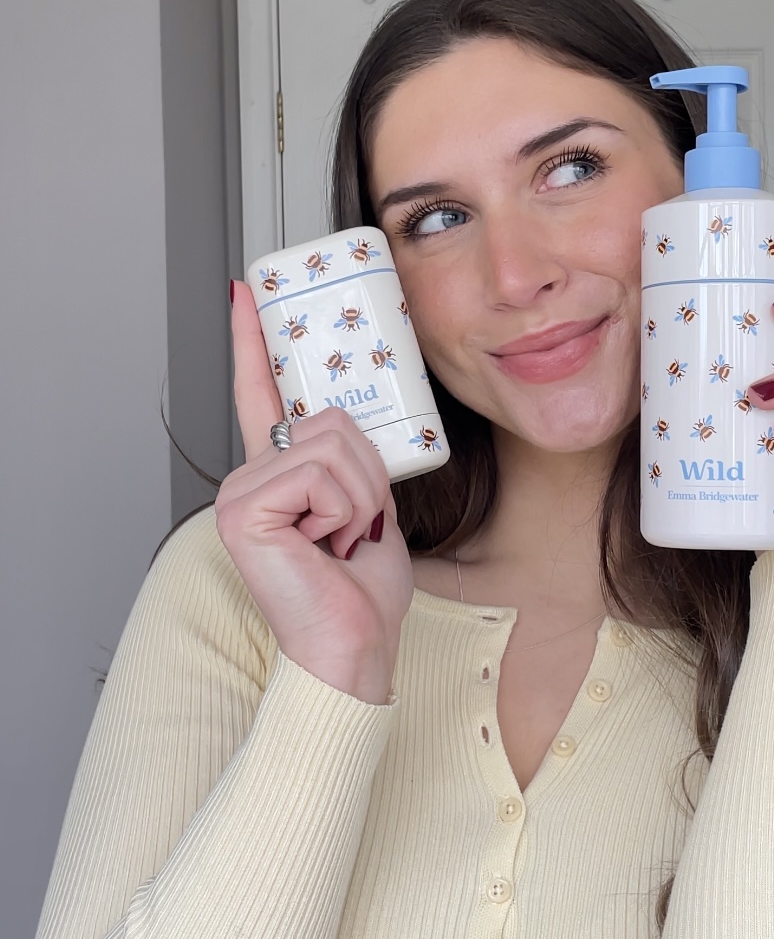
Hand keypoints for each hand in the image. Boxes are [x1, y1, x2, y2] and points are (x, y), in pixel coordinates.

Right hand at [215, 281, 413, 698]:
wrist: (351, 646)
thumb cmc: (359, 593)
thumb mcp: (369, 508)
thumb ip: (354, 461)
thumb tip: (350, 426)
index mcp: (277, 475)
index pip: (261, 394)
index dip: (253, 341)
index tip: (245, 292)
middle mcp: (249, 477)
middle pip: (329, 421)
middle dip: (365, 476)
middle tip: (350, 530)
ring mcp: (239, 492)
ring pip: (331, 445)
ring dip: (358, 498)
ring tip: (337, 542)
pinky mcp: (242, 509)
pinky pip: (319, 474)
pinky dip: (341, 511)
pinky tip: (321, 547)